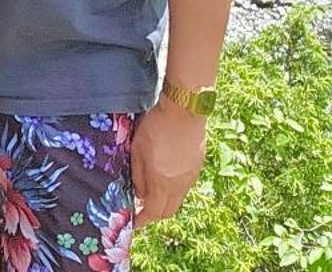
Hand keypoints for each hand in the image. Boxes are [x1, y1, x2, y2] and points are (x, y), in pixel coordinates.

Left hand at [132, 97, 206, 222]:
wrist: (184, 110)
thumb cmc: (156, 128)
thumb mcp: (137, 151)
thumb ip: (138, 176)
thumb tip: (138, 194)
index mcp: (163, 184)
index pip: (153, 213)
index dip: (142, 220)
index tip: (133, 222)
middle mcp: (180, 186)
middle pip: (168, 210)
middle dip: (154, 214)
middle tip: (141, 208)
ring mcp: (191, 177)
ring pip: (177, 198)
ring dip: (164, 199)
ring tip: (151, 189)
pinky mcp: (197, 166)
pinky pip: (185, 185)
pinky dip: (173, 187)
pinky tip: (165, 174)